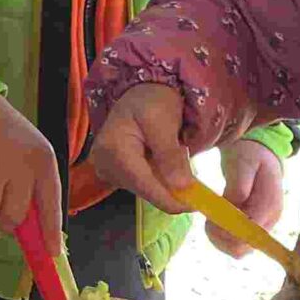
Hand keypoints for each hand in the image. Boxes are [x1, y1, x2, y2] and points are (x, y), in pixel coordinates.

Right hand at [0, 96, 63, 252]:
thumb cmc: (4, 131)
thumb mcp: (29, 152)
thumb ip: (32, 186)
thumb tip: (23, 228)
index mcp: (43, 160)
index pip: (51, 202)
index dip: (50, 230)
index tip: (51, 252)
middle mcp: (23, 165)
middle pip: (15, 216)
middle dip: (4, 219)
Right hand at [88, 84, 192, 213]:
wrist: (141, 92)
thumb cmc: (152, 100)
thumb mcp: (164, 121)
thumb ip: (170, 155)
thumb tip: (181, 187)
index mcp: (113, 150)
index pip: (144, 185)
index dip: (170, 199)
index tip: (195, 206)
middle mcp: (104, 164)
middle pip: (144, 189)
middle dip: (170, 184)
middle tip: (184, 157)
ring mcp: (106, 170)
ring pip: (145, 188)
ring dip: (164, 178)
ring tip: (172, 151)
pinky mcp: (113, 172)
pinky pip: (141, 183)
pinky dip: (157, 175)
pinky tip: (161, 158)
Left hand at [208, 138, 285, 257]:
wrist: (258, 154)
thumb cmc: (250, 155)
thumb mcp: (243, 163)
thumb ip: (239, 185)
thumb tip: (234, 205)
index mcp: (270, 204)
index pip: (251, 231)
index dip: (227, 230)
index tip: (210, 219)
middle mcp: (270, 221)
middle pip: (244, 247)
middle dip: (221, 237)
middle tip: (207, 220)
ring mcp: (262, 227)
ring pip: (238, 251)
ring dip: (219, 240)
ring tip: (209, 220)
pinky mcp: (253, 229)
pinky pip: (236, 245)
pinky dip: (221, 239)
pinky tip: (213, 223)